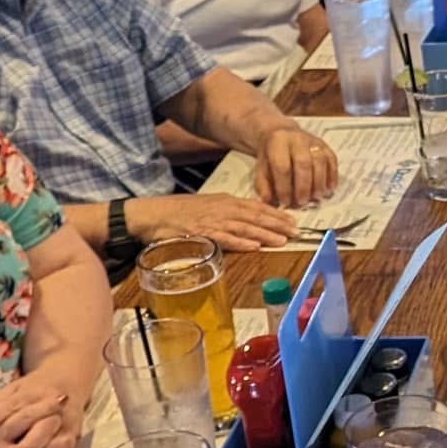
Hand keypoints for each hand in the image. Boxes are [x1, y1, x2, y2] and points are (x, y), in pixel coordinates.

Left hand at [0, 364, 87, 447]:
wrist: (66, 385)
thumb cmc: (31, 392)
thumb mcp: (12, 392)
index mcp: (34, 393)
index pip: (14, 405)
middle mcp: (54, 409)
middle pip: (42, 428)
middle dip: (29, 444)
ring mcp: (66, 428)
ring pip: (57, 446)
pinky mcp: (71, 442)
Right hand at [130, 190, 297, 252]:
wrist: (151, 215)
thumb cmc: (177, 213)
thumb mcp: (207, 208)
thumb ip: (227, 215)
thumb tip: (246, 225)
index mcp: (225, 202)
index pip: (257, 207)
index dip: (276, 214)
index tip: (292, 221)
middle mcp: (222, 208)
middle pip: (256, 216)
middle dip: (277, 224)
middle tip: (295, 231)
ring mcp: (212, 220)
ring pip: (244, 227)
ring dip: (265, 234)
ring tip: (282, 240)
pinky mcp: (201, 233)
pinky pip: (224, 238)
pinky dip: (240, 242)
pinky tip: (254, 246)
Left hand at [254, 123, 337, 209]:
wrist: (283, 134)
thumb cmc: (272, 155)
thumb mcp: (262, 168)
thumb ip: (264, 185)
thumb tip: (269, 202)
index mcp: (277, 142)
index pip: (282, 166)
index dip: (284, 187)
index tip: (285, 202)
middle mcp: (296, 138)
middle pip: (303, 164)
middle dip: (303, 186)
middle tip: (302, 202)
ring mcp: (313, 140)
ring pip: (320, 162)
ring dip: (319, 183)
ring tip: (316, 197)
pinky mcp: (325, 145)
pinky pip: (332, 160)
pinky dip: (332, 176)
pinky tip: (329, 189)